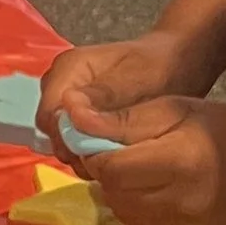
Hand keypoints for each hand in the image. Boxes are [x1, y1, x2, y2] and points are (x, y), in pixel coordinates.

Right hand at [38, 30, 214, 153]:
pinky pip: (72, 137)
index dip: (66, 138)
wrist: (176, 64)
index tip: (94, 154)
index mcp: (68, 68)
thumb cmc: (159, 68)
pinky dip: (88, 149)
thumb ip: (104, 94)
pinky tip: (110, 152)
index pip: (49, 114)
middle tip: (107, 159)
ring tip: (112, 157)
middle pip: (51, 127)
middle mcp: (60, 83)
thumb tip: (71, 110)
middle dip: (75, 146)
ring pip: (60, 136)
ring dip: (81, 150)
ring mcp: (67, 99)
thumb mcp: (137, 80)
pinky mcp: (77, 113)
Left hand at [82, 96, 225, 224]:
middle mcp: (179, 207)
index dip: (97, 152)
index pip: (109, 168)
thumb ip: (122, 119)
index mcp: (180, 163)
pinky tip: (146, 202)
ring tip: (140, 177)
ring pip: (119, 219)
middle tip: (124, 157)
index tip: (105, 140)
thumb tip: (71, 118)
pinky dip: (129, 221)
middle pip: (111, 195)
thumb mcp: (176, 109)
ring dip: (116, 197)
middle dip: (106, 174)